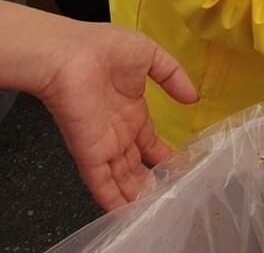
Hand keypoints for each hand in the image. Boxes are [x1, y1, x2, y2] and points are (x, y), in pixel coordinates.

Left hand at [35, 22, 197, 210]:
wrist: (69, 54)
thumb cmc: (107, 48)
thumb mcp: (150, 55)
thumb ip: (173, 76)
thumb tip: (193, 98)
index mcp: (132, 110)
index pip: (149, 141)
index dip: (164, 155)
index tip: (183, 167)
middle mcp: (118, 132)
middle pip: (135, 166)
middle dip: (151, 182)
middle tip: (171, 197)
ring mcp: (103, 145)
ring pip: (121, 179)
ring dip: (136, 196)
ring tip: (156, 211)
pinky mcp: (89, 154)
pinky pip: (101, 184)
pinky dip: (113, 201)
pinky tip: (128, 216)